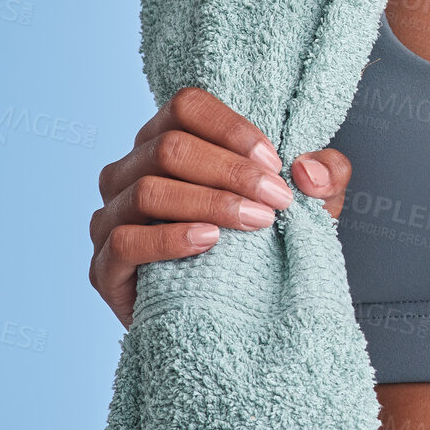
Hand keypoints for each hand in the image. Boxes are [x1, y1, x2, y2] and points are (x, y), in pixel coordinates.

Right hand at [89, 86, 351, 327]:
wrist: (233, 322)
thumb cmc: (262, 250)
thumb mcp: (308, 208)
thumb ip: (325, 177)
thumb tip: (310, 168)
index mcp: (167, 143)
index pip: (186, 107)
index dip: (232, 129)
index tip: (276, 163)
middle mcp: (130, 173)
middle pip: (169, 147)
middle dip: (233, 172)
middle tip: (278, 200)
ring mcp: (110, 218)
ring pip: (148, 190)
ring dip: (211, 202)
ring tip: (258, 222)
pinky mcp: (104, 267)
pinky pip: (126, 241)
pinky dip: (170, 239)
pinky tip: (210, 242)